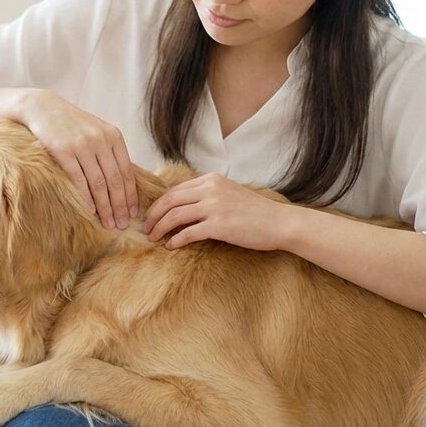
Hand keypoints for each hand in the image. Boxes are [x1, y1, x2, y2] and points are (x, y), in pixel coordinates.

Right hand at [18, 89, 138, 229]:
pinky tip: (90, 211)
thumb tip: (123, 183)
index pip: (127, 171)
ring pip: (99, 183)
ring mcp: (82, 145)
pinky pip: (79, 180)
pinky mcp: (63, 150)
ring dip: (105, 207)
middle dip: (120, 206)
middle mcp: (100, 140)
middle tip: (122, 224)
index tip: (133, 212)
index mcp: (113, 136)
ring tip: (108, 223)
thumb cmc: (71, 124)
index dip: (130, 195)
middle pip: (115, 180)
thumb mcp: (96, 132)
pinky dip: (86, 198)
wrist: (43, 108)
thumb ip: (110, 152)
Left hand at [142, 172, 295, 250]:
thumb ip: (207, 195)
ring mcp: (214, 206)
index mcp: (210, 180)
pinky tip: (170, 246)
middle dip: (153, 215)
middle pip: (169, 200)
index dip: (158, 204)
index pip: (175, 190)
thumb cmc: (255, 212)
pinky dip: (175, 240)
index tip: (151, 216)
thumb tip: (182, 207)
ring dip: (160, 228)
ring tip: (153, 238)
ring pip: (174, 216)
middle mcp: (210, 189)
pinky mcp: (219, 225)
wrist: (279, 222)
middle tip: (146, 228)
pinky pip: (187, 232)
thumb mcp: (228, 194)